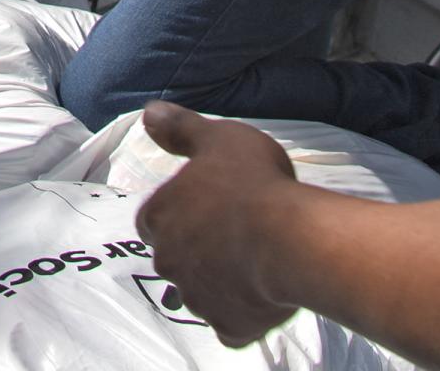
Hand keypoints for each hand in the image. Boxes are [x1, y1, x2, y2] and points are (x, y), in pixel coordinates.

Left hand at [132, 104, 305, 346]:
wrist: (291, 240)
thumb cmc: (254, 183)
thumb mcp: (217, 138)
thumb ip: (181, 128)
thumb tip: (149, 113)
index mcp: (160, 216)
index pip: (153, 220)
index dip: (178, 214)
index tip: (205, 209)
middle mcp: (169, 261)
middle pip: (174, 258)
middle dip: (197, 250)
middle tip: (234, 236)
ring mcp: (197, 298)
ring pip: (200, 293)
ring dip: (219, 282)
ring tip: (254, 263)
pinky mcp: (227, 326)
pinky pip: (228, 325)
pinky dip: (240, 316)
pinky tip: (261, 298)